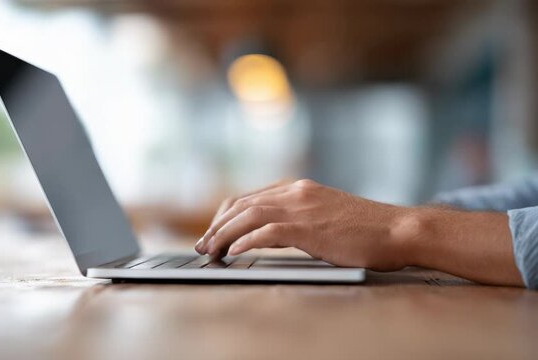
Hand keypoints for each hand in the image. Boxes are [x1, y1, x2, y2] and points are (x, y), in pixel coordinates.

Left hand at [195, 179, 409, 270]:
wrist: (398, 229)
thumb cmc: (366, 229)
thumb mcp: (324, 216)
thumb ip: (296, 219)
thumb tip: (266, 234)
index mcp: (298, 189)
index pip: (248, 198)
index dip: (225, 216)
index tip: (214, 233)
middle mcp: (295, 193)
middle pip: (242, 204)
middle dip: (217, 226)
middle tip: (203, 245)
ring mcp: (302, 207)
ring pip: (248, 215)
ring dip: (223, 234)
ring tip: (210, 251)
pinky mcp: (309, 228)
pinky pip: (266, 233)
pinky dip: (245, 242)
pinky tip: (233, 253)